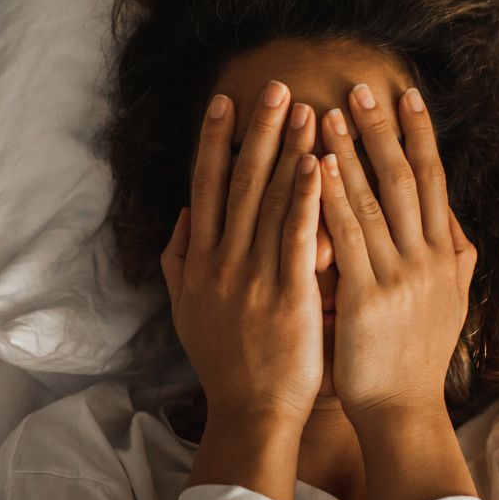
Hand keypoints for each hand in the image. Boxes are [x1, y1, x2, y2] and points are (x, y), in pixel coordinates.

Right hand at [161, 80, 324, 424]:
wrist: (251, 412)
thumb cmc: (225, 364)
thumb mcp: (187, 310)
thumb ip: (180, 261)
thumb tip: (183, 217)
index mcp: (200, 262)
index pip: (205, 187)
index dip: (213, 141)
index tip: (225, 102)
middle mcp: (222, 262)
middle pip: (237, 182)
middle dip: (257, 131)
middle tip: (274, 86)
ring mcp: (254, 277)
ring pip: (269, 201)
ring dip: (288, 150)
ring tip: (306, 109)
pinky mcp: (288, 296)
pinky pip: (297, 237)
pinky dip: (306, 198)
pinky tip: (318, 164)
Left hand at [316, 84, 478, 424]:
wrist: (403, 412)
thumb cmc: (416, 360)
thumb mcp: (450, 305)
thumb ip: (454, 262)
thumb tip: (457, 227)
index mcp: (444, 255)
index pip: (434, 181)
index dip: (421, 136)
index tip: (407, 95)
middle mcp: (428, 258)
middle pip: (407, 178)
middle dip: (384, 129)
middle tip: (363, 86)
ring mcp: (400, 276)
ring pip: (376, 200)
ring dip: (352, 152)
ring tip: (329, 112)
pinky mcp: (369, 298)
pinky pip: (349, 237)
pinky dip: (335, 198)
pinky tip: (319, 167)